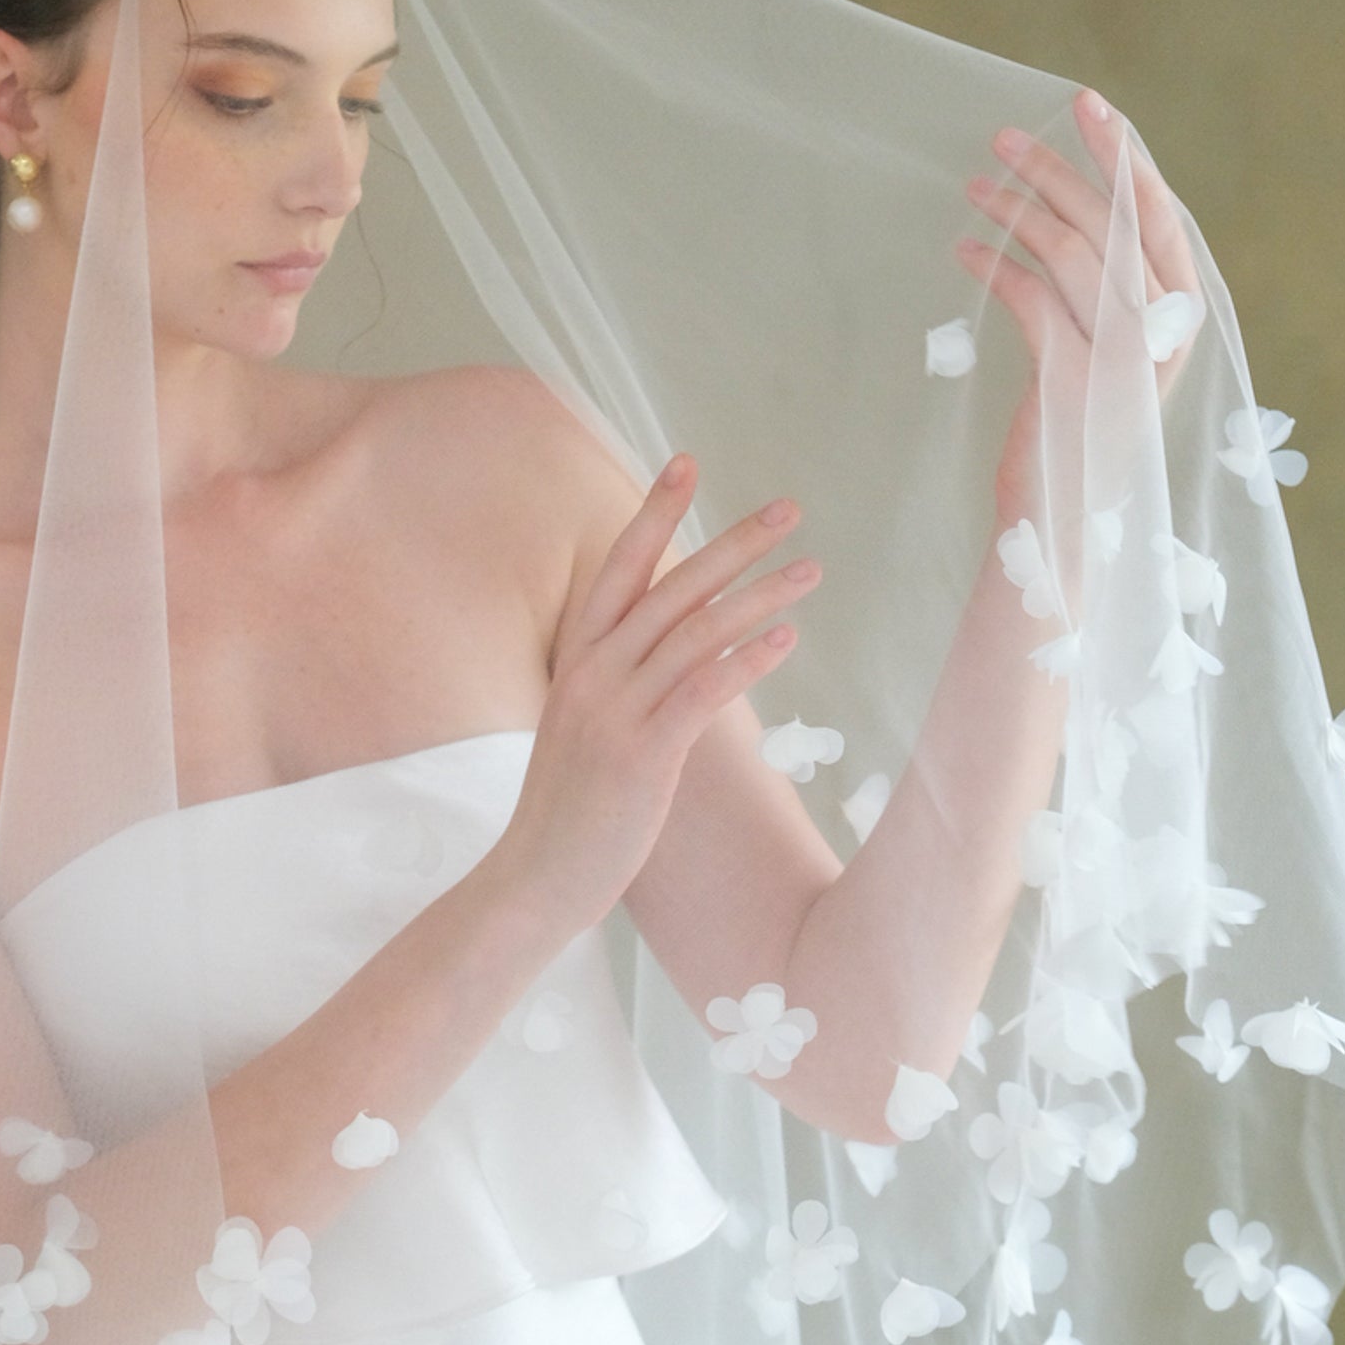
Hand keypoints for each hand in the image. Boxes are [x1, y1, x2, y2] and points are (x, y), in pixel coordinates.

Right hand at [498, 456, 820, 931]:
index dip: (652, 514)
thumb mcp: (585, 731)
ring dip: (759, 596)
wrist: (534, 881)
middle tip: (789, 509)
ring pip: (692, 633)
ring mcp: (613, 714)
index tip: (686, 463)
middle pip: (668, 588)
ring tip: (811, 570)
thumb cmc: (571, 811)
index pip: (618, 569)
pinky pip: (700, 694)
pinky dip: (745, 661)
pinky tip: (787, 639)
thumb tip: (672, 655)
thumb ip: (621, 685)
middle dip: (732, 542)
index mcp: (575, 661)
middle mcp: (590, 675)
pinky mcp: (640, 757)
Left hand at [960, 86, 1203, 536]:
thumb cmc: (1077, 434)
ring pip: (1071, 251)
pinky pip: (1030, 297)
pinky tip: (966, 250)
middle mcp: (1160, 331)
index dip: (1125, 157)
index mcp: (1180, 318)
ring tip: (975, 184)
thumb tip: (1079, 215)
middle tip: (1007, 135)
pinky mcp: (1071, 377)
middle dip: (1060, 168)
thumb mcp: (1109, 357)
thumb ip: (1111, 296)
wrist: (1062, 520)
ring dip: (1018, 208)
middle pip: (1111, 222)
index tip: (1091, 107)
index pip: (1158, 215)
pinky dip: (996, 266)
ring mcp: (1120, 355)